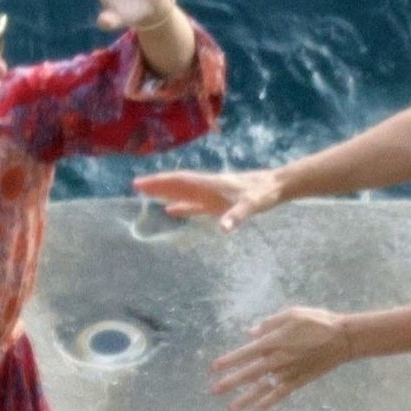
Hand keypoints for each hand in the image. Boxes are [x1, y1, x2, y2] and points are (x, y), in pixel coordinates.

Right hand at [133, 168, 282, 232]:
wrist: (275, 186)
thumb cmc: (263, 194)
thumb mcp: (252, 205)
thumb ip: (237, 216)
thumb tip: (223, 229)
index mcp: (211, 185)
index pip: (180, 181)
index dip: (160, 182)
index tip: (141, 183)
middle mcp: (207, 187)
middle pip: (177, 184)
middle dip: (157, 185)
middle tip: (136, 186)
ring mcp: (211, 194)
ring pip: (183, 192)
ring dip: (166, 193)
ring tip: (148, 195)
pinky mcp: (217, 202)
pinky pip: (194, 203)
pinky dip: (181, 206)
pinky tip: (171, 210)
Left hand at [209, 306, 351, 410]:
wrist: (343, 339)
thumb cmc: (317, 322)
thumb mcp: (292, 314)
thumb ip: (270, 324)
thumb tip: (251, 334)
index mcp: (275, 341)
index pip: (246, 353)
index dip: (229, 361)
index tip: (214, 367)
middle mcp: (278, 359)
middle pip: (250, 373)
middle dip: (231, 382)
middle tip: (214, 391)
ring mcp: (288, 372)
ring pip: (263, 388)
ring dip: (246, 398)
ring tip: (231, 409)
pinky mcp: (299, 380)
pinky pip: (280, 394)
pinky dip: (268, 402)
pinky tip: (256, 410)